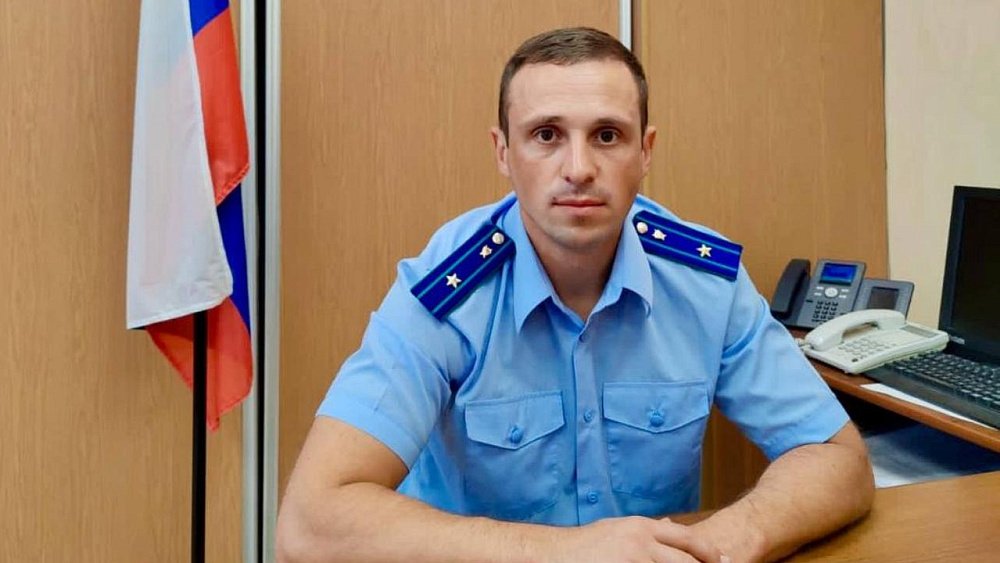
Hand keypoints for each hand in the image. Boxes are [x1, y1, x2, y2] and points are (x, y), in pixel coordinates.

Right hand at [540, 516, 728, 562]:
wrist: (555, 554)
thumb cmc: (585, 545)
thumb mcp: (617, 529)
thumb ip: (644, 530)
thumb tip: (669, 525)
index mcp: (641, 527)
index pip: (686, 538)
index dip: (709, 552)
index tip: (725, 561)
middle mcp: (641, 541)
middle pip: (687, 559)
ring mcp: (633, 559)